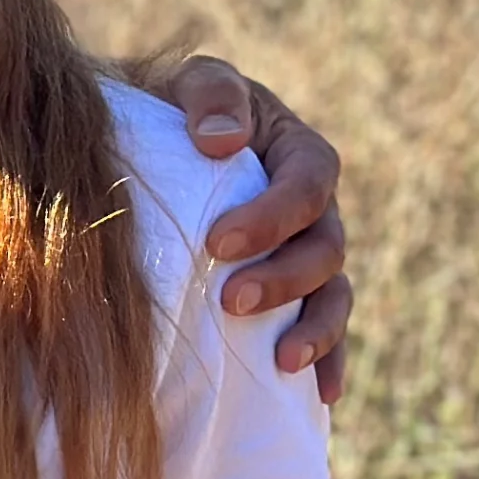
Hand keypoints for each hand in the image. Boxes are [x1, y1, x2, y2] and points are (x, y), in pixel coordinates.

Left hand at [161, 58, 353, 402]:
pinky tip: (320, 395)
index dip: (275, 216)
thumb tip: (220, 140)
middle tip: (232, 301)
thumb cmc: (169, 108)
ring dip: (316, 329)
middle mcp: (314, 209)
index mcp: (298, 152)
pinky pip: (323, 329)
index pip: (311, 183)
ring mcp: (306, 254)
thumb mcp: (188, 83)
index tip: (219, 242)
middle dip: (286, 278)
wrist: (145, 142)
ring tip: (283, 360)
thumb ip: (211, 96)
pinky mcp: (290, 294)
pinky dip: (328, 360)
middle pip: (326, 247)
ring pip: (333, 294)